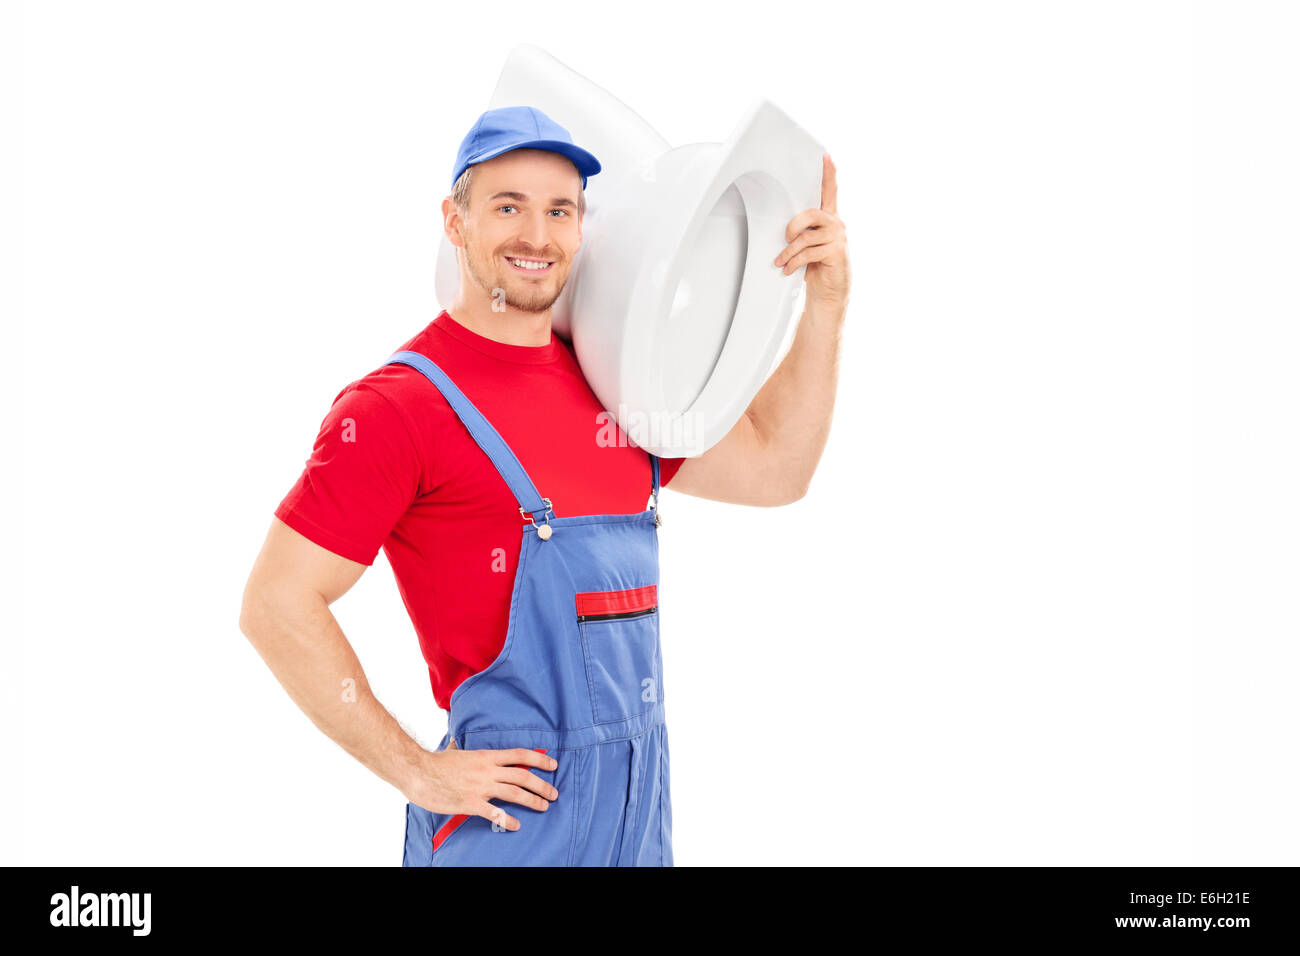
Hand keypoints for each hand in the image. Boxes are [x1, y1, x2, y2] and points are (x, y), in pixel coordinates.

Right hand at [402, 737, 558, 831]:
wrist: (417, 772)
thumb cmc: (434, 763)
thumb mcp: (452, 751)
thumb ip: (458, 747)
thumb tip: (455, 740)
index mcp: (486, 756)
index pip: (519, 755)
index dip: (539, 759)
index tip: (553, 765)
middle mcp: (487, 770)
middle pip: (522, 775)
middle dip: (542, 785)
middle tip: (554, 793)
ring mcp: (480, 787)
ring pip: (514, 792)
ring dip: (532, 800)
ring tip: (544, 806)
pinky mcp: (470, 803)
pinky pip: (494, 813)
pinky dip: (508, 820)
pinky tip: (516, 825)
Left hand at [773, 153, 850, 311]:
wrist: (830, 291)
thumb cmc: (817, 266)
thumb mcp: (808, 244)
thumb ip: (802, 230)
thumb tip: (783, 228)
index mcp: (829, 218)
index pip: (830, 191)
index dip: (829, 173)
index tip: (826, 156)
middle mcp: (836, 224)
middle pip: (810, 213)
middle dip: (792, 226)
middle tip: (786, 239)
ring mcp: (838, 237)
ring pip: (806, 237)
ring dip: (789, 251)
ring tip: (781, 261)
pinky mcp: (836, 252)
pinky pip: (809, 253)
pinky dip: (794, 261)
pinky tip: (789, 268)